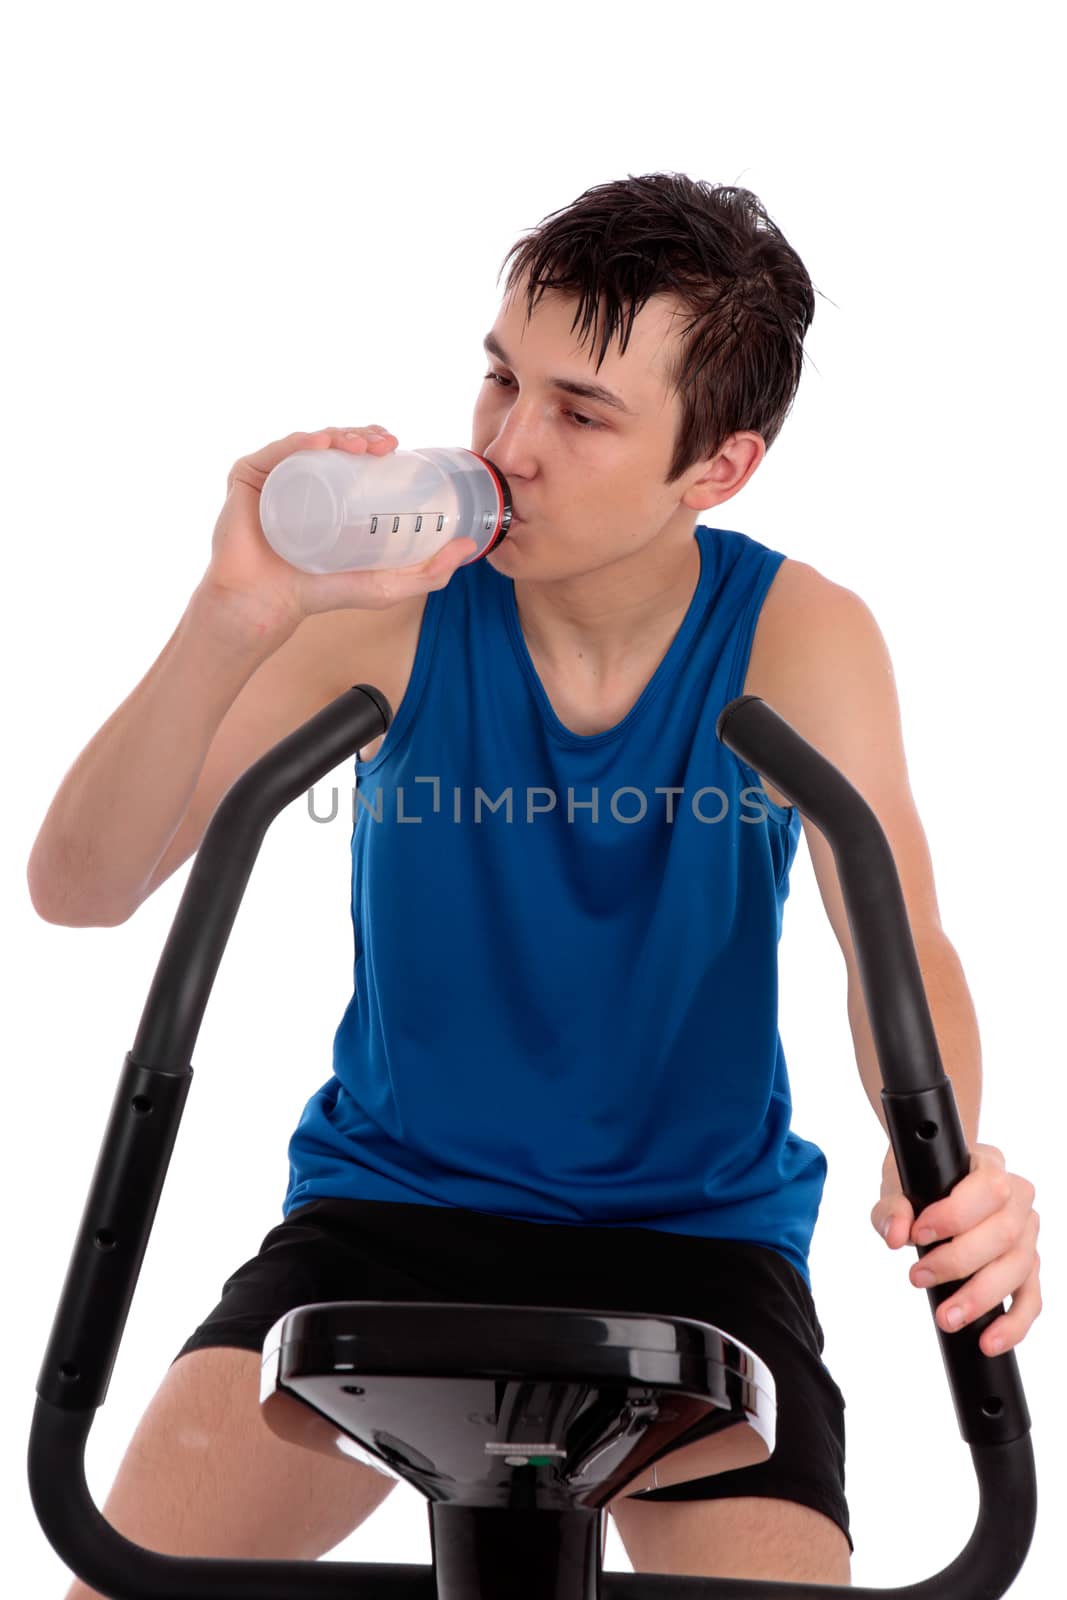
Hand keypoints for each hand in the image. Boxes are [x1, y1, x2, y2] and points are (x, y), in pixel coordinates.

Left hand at [871, 1142, 1041, 1356]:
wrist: (937, 1183)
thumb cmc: (921, 1182)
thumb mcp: (898, 1185)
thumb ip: (892, 1207)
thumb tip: (895, 1235)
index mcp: (990, 1165)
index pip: (988, 1189)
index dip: (955, 1215)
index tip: (918, 1235)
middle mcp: (1018, 1198)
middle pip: (1005, 1234)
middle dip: (959, 1263)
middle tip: (917, 1278)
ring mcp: (1028, 1233)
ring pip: (1019, 1268)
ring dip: (982, 1297)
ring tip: (946, 1317)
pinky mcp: (1028, 1265)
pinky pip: (1031, 1297)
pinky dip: (1014, 1323)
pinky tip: (989, 1340)